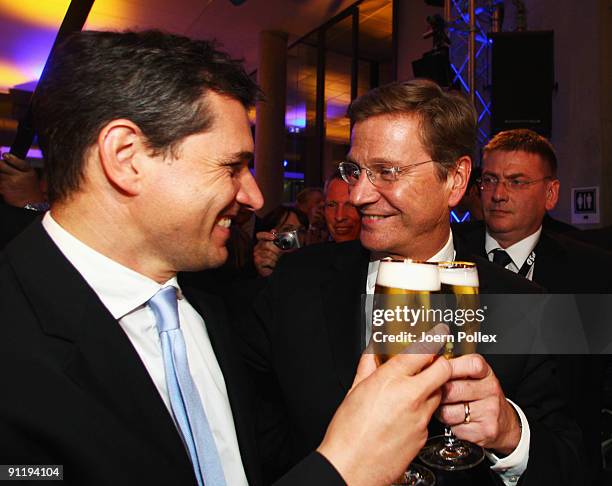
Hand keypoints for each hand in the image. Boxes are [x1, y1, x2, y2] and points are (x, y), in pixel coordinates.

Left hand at [0, 153, 44, 206]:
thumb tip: (5, 156)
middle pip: (1, 165)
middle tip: (2, 167)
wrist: (31, 203)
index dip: (8, 157)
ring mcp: (9, 183)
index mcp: (27, 171)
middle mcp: (18, 177)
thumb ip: (20, 164)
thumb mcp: (31, 174)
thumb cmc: (30, 187)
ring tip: (7, 179)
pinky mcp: (3, 189)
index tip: (5, 155)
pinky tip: (5, 185)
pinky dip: (0, 183)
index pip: (15, 161)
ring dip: (0, 175)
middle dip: (0, 165)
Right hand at [253, 231, 281, 276]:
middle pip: (266, 245)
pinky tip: (272, 265)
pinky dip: (273, 263)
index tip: (274, 237)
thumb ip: (274, 240)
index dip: (266, 235)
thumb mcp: (275, 249)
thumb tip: (273, 230)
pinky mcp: (257, 263)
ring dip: (275, 258)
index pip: (259, 235)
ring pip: (268, 254)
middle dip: (276, 249)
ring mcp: (256, 256)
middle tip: (279, 253)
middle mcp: (257, 249)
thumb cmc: (272, 260)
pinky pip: (268, 261)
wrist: (269, 272)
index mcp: (260, 244)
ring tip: (275, 261)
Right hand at [317, 336, 451, 485]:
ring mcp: (420, 417)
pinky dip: (423, 410)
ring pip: (439, 392)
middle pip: (443, 369)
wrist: (352, 467)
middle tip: (432, 361)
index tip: (437, 335)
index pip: (422, 351)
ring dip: (433, 387)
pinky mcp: (424, 435)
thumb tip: (373, 352)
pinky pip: (430, 415)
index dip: (432, 340)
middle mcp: (410, 396)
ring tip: (415, 389)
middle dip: (441, 362)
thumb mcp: (354, 390)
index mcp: (390, 379)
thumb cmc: (348, 432)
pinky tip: (407, 414)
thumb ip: (368, 366)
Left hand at [437, 354, 520, 454]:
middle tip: (436, 394)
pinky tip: (457, 420)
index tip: (438, 373)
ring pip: (449, 411)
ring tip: (446, 408)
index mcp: (485, 372)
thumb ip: (453, 367)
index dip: (448, 369)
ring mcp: (489, 410)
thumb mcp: (472, 376)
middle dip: (438, 393)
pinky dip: (451, 426)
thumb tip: (428, 362)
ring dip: (442, 412)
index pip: (467, 365)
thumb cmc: (481, 395)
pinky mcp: (485, 430)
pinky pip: (455, 428)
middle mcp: (490, 389)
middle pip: (451, 389)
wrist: (504, 423)